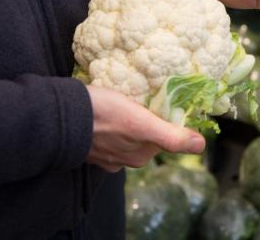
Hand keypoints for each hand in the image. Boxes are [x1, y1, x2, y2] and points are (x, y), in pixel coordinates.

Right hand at [85, 85, 204, 172]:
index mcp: (140, 156)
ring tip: (127, 104)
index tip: (167, 102)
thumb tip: (201, 145)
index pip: (165, 137)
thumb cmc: (103, 116)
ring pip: (128, 135)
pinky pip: (109, 134)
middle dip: (150, 120)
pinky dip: (113, 124)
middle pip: (147, 137)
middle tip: (147, 99)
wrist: (59, 117)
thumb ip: (170, 137)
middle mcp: (125, 160)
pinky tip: (109, 113)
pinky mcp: (89, 145)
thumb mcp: (142, 123)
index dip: (168, 120)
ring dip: (131, 122)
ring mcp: (105, 154)